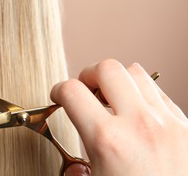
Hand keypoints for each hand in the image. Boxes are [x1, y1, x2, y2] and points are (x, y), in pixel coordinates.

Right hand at [51, 59, 187, 175]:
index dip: (58, 90)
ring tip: (111, 98)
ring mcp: (167, 121)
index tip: (59, 96)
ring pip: (135, 73)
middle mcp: (139, 123)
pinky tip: (137, 112)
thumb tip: (74, 171)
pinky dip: (142, 93)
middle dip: (88, 75)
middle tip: (85, 89)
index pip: (72, 91)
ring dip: (117, 81)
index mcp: (108, 140)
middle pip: (107, 68)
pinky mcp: (186, 125)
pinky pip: (159, 92)